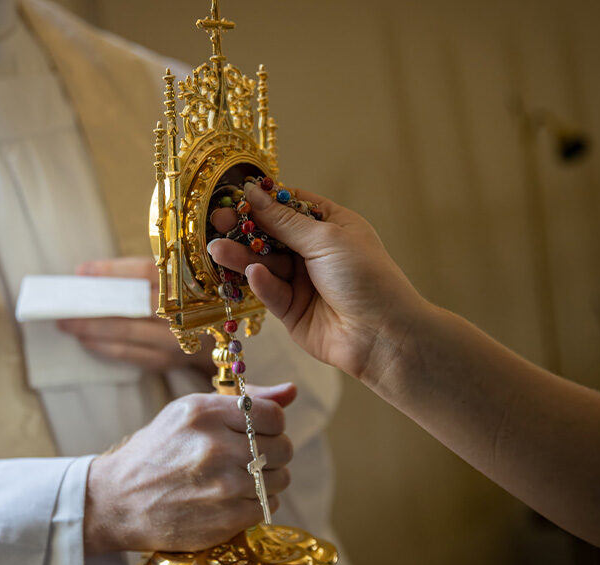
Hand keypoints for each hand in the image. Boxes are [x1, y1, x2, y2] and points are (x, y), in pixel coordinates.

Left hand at [58, 257, 214, 374]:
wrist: (223, 339)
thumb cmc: (187, 300)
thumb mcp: (173, 279)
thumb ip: (136, 275)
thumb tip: (86, 274)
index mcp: (188, 281)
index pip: (145, 272)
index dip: (111, 270)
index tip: (80, 271)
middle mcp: (185, 310)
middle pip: (131, 305)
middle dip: (94, 305)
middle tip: (64, 304)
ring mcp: (177, 340)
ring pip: (127, 332)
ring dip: (92, 328)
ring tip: (67, 323)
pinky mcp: (166, 360)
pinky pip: (129, 353)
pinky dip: (103, 346)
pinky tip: (85, 340)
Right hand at [83, 384, 295, 552]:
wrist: (118, 501)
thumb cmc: (158, 451)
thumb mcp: (190, 412)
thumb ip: (244, 400)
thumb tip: (290, 392)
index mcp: (205, 413)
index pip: (274, 415)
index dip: (271, 424)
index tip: (257, 431)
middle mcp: (215, 446)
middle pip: (282, 448)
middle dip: (272, 453)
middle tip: (248, 457)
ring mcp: (222, 485)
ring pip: (280, 479)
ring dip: (266, 480)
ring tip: (238, 478)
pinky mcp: (226, 518)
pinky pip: (267, 506)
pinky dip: (256, 503)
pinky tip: (231, 498)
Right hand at [207, 183, 425, 390]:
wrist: (384, 335)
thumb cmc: (367, 277)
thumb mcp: (326, 239)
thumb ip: (284, 221)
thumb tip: (253, 193)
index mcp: (331, 226)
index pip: (290, 205)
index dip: (264, 200)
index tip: (235, 194)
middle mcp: (314, 252)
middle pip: (271, 235)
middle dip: (244, 228)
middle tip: (215, 221)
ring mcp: (302, 282)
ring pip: (264, 264)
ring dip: (242, 256)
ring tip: (217, 249)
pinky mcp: (291, 311)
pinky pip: (271, 292)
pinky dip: (261, 283)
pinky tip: (253, 275)